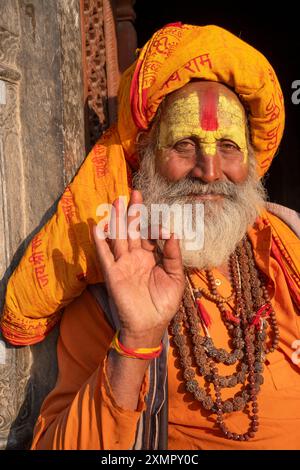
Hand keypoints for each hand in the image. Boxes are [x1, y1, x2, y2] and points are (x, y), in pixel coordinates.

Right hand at [93, 190, 184, 346]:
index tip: (159, 215)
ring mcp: (122, 264)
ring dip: (117, 220)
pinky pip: (105, 255)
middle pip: (132, 230)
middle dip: (133, 212)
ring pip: (118, 237)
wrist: (149, 326)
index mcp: (150, 257)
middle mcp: (135, 257)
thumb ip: (172, 254)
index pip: (149, 234)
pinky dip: (100, 242)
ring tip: (117, 201)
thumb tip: (172, 231)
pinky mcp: (112, 274)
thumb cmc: (164, 303)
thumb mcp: (175, 277)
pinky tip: (98, 226)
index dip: (153, 224)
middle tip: (134, 192)